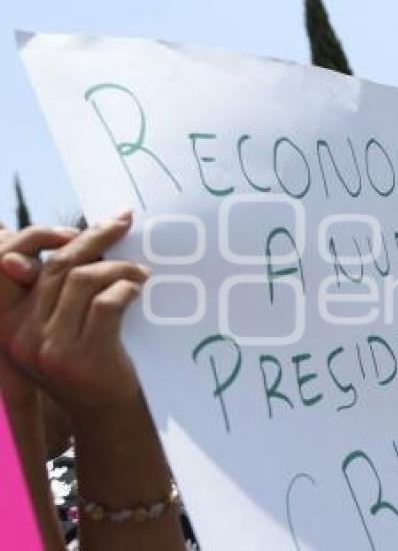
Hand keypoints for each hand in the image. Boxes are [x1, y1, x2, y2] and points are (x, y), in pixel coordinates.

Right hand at [4, 212, 149, 421]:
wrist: (108, 419)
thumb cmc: (95, 366)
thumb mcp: (68, 330)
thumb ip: (66, 295)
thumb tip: (95, 240)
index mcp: (12, 325)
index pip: (34, 264)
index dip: (68, 237)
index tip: (105, 222)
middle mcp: (23, 336)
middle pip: (59, 266)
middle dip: (96, 238)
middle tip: (125, 224)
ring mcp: (50, 348)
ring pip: (83, 280)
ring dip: (119, 267)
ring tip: (140, 272)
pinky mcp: (81, 357)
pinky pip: (107, 303)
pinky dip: (126, 288)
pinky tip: (138, 289)